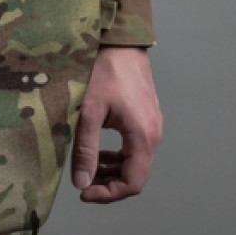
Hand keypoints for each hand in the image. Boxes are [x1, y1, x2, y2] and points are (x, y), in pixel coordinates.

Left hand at [71, 46, 162, 203]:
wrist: (121, 41)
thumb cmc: (104, 71)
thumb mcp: (88, 111)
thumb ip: (86, 149)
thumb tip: (82, 183)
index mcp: (143, 137)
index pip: (132, 182)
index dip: (108, 194)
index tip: (83, 192)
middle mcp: (154, 134)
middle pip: (135, 174)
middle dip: (108, 183)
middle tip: (82, 182)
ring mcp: (152, 125)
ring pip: (135, 161)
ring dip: (112, 170)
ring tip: (87, 167)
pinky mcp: (146, 116)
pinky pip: (135, 146)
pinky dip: (118, 155)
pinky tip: (98, 150)